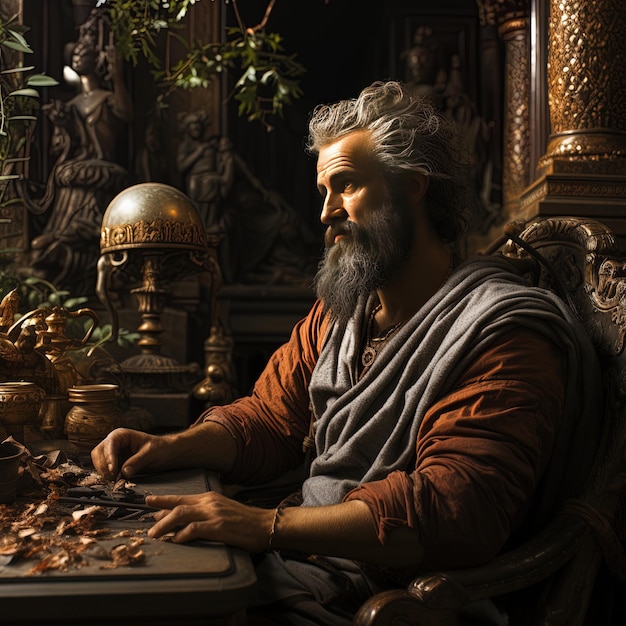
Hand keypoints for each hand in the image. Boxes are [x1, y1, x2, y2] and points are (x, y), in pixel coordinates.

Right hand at [91, 428, 166, 479]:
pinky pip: (104, 470)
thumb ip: (137, 461)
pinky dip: (107, 476)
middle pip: (99, 453)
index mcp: (123, 435)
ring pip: (98, 462)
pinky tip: (115, 480)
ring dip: (104, 472)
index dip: (109, 456)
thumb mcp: (151, 453)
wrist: (165, 453)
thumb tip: (124, 472)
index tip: (112, 469)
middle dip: (103, 466)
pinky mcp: (115, 464)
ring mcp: (113, 453)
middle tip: (113, 477)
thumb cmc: (160, 448)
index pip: (110, 443)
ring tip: (115, 480)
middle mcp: (115, 443)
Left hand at [146, 491, 274, 552]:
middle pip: (178, 504)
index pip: (182, 498)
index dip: (164, 500)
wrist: (265, 524)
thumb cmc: (245, 521)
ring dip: (165, 524)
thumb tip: (186, 522)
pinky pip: (193, 529)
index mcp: (210, 498)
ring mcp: (213, 514)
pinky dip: (181, 535)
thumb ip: (205, 513)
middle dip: (159, 511)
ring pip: (181, 515)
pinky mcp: (218, 526)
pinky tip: (176, 541)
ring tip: (155, 534)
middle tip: (147, 522)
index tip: (150, 501)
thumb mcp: (223, 511)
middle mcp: (209, 503)